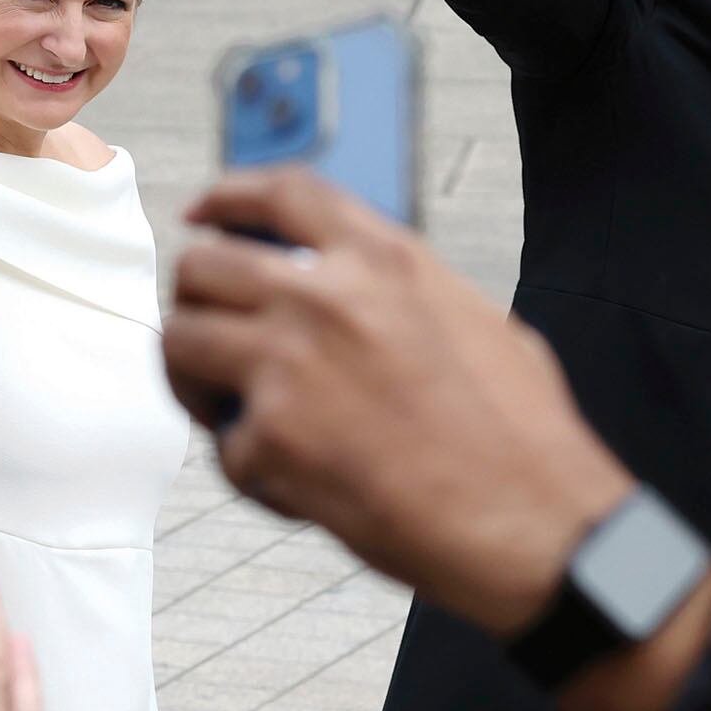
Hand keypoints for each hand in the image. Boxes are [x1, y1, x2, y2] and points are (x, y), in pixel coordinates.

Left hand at [162, 168, 632, 638]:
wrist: (530, 519)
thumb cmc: (519, 433)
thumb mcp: (469, 317)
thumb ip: (395, 290)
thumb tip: (352, 292)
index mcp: (383, 256)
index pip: (280, 191)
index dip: (228, 198)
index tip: (203, 216)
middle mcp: (326, 296)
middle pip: (204, 264)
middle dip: (194, 298)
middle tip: (207, 330)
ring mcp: (290, 365)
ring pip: (180, 341)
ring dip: (192, 374)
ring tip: (226, 406)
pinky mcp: (271, 441)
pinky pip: (224, 445)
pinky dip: (251, 468)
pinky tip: (300, 483)